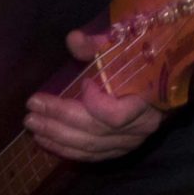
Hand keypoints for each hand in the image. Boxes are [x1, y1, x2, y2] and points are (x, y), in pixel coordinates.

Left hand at [22, 29, 165, 160]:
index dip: (95, 103)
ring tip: (32, 124)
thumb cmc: (142, 62)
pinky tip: (45, 140)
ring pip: (88, 146)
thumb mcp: (124, 49)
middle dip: (59, 119)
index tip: (84, 82)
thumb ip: (98, 46)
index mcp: (147, 101)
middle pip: (94, 130)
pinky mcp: (118, 151)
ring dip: (56, 137)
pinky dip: (65, 149)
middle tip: (32, 108)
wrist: (161, 84)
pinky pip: (89, 155)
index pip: (116, 115)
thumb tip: (73, 39)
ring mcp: (129, 143)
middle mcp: (139, 128)